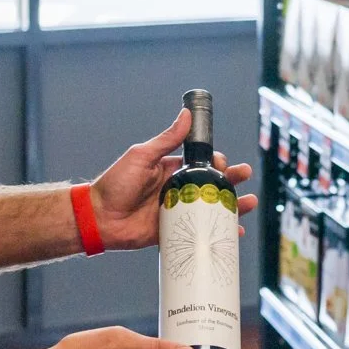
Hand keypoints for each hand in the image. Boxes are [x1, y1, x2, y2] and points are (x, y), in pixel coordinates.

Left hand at [91, 109, 257, 250]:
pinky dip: (216, 233)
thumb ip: (167, 140)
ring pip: (210, 209)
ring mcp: (176, 213)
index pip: (201, 164)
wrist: (99, 217)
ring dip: (231, 206)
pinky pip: (198, 232)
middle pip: (211, 185)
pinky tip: (233, 233)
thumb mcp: (142, 156)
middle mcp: (177, 191)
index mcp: (171, 170)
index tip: (224, 163)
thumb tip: (186, 115)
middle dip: (231, 182)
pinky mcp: (172, 232)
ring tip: (249, 204)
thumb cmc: (116, 183)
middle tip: (245, 176)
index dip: (216, 163)